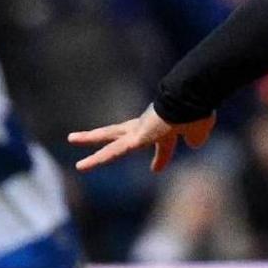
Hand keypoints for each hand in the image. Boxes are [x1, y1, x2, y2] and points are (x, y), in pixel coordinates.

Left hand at [68, 106, 211, 172]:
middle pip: (116, 133)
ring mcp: (139, 130)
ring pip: (109, 140)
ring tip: (70, 138)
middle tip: (78, 138)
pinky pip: (113, 152)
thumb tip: (195, 143)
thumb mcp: (198, 130)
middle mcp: (145, 126)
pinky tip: (85, 164)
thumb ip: (195, 137)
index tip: (156, 169)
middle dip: (100, 138)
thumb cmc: (196, 112)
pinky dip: (99, 159)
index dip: (160, 157)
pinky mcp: (136, 137)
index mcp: (161, 127)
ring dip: (89, 139)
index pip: (157, 144)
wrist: (190, 99)